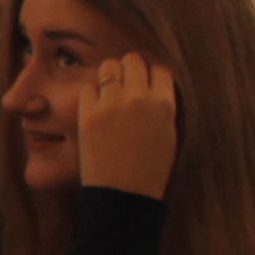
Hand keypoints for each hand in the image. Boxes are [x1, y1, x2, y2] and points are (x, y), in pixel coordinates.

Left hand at [77, 52, 180, 198]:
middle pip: (132, 60)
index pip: (159, 69)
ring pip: (108, 67)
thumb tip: (151, 82)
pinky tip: (95, 110)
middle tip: (124, 87)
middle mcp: (139, 98)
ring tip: (109, 94)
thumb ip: (160, 105)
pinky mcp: (88, 112)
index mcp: (164, 104)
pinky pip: (87, 87)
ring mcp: (112, 103)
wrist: (123, 194)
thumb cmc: (149, 169)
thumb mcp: (167, 134)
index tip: (144, 85)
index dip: (150, 76)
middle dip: (129, 70)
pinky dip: (91, 95)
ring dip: (109, 76)